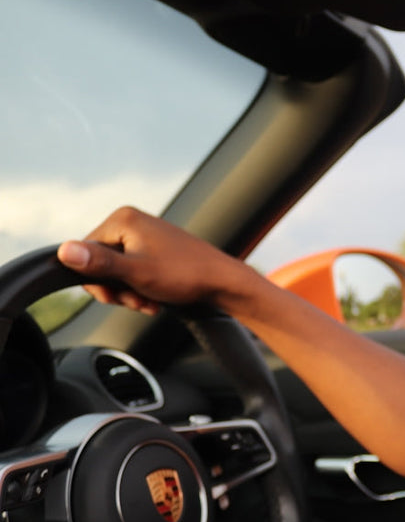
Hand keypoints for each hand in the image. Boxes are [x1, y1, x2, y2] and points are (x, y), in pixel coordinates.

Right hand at [57, 206, 246, 314]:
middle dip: (117, 289)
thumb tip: (63, 251)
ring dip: (130, 293)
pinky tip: (156, 299)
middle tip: (138, 301)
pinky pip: (135, 271)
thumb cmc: (185, 275)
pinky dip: (142, 289)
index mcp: (122, 219)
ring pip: (119, 272)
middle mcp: (132, 222)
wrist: (224, 283)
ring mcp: (145, 235)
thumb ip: (99, 263)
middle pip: (101, 264)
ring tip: (150, 302)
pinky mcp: (156, 249)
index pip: (84, 253)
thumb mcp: (136, 273)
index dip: (97, 282)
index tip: (117, 298)